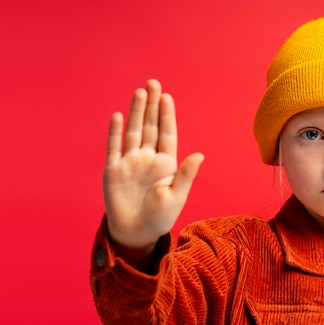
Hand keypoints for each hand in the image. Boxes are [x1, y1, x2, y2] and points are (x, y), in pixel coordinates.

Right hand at [103, 79, 203, 249]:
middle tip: (153, 83)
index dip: (166, 115)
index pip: (166, 134)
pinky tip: (119, 116)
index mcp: (166, 164)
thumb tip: (200, 154)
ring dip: (136, 113)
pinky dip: (116, 132)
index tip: (167, 97)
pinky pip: (114, 147)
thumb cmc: (160, 218)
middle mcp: (148, 159)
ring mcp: (130, 163)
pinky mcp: (113, 170)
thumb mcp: (176, 196)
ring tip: (140, 93)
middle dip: (151, 106)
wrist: (136, 233)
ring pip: (133, 132)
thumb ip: (186, 174)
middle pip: (150, 127)